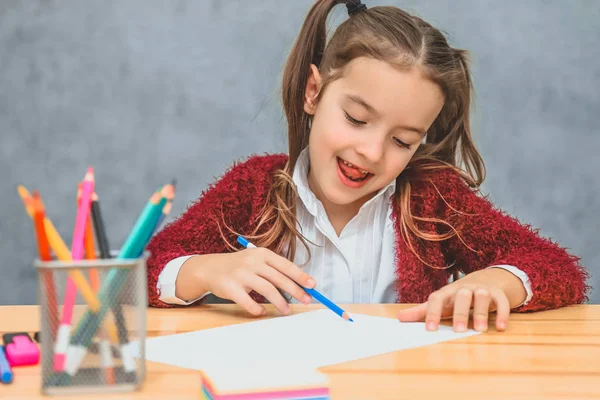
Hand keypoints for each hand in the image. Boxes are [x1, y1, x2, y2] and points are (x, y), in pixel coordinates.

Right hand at [185, 247, 315, 315]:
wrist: (210, 268)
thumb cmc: (239, 266)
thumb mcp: (257, 260)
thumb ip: (274, 270)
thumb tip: (298, 284)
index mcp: (262, 254)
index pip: (286, 265)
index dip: (300, 276)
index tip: (312, 285)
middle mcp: (252, 262)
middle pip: (279, 278)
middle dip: (295, 290)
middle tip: (306, 300)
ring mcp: (241, 274)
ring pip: (267, 289)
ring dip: (279, 302)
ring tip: (286, 311)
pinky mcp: (230, 287)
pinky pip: (248, 301)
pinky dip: (257, 308)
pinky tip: (261, 311)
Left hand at [396, 282, 510, 332]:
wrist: (485, 279)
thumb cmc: (457, 297)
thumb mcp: (441, 303)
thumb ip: (422, 311)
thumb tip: (399, 318)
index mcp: (447, 292)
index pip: (437, 299)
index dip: (432, 314)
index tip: (429, 330)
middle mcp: (464, 289)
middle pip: (462, 296)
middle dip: (460, 312)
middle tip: (459, 330)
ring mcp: (482, 289)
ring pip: (482, 296)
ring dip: (482, 312)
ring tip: (480, 329)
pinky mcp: (498, 294)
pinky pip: (502, 301)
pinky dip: (503, 313)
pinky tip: (501, 327)